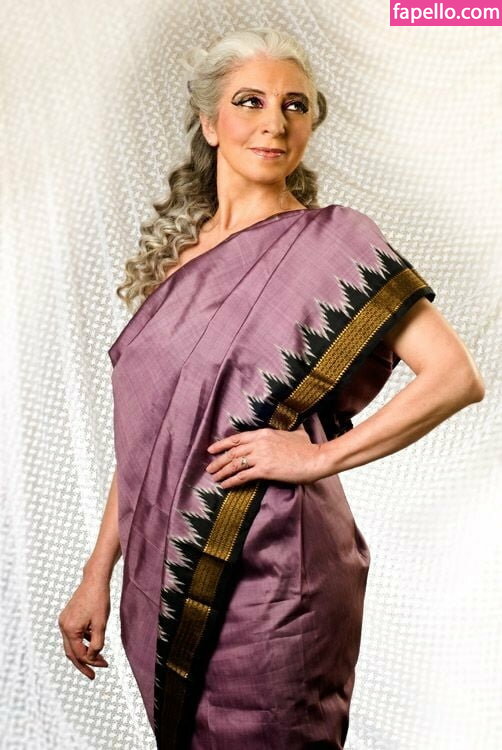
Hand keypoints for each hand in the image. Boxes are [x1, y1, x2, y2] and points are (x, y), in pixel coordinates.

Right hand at [57, 578, 109, 679]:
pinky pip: (73, 635)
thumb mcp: (101, 623)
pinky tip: (93, 643)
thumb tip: (92, 657)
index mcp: (70, 629)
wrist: (94, 580)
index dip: (92, 662)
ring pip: (71, 644)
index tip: (104, 665)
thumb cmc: (99, 599)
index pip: (80, 653)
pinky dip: (82, 641)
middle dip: (83, 664)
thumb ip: (96, 643)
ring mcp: (64, 621)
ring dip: (83, 653)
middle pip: (71, 652)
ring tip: (97, 660)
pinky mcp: (68, 617)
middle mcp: (63, 626)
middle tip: (93, 675)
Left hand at [205, 424, 324, 488]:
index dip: (222, 444)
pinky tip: (224, 486)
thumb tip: (291, 428)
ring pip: (234, 464)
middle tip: (209, 468)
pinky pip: (242, 476)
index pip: (237, 438)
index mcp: (264, 433)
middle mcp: (259, 443)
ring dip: (222, 471)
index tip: (211, 449)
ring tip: (214, 478)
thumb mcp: (295, 433)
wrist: (316, 459)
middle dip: (218, 460)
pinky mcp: (265, 470)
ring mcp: (261, 456)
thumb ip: (287, 431)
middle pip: (232, 452)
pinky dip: (231, 481)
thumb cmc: (308, 448)